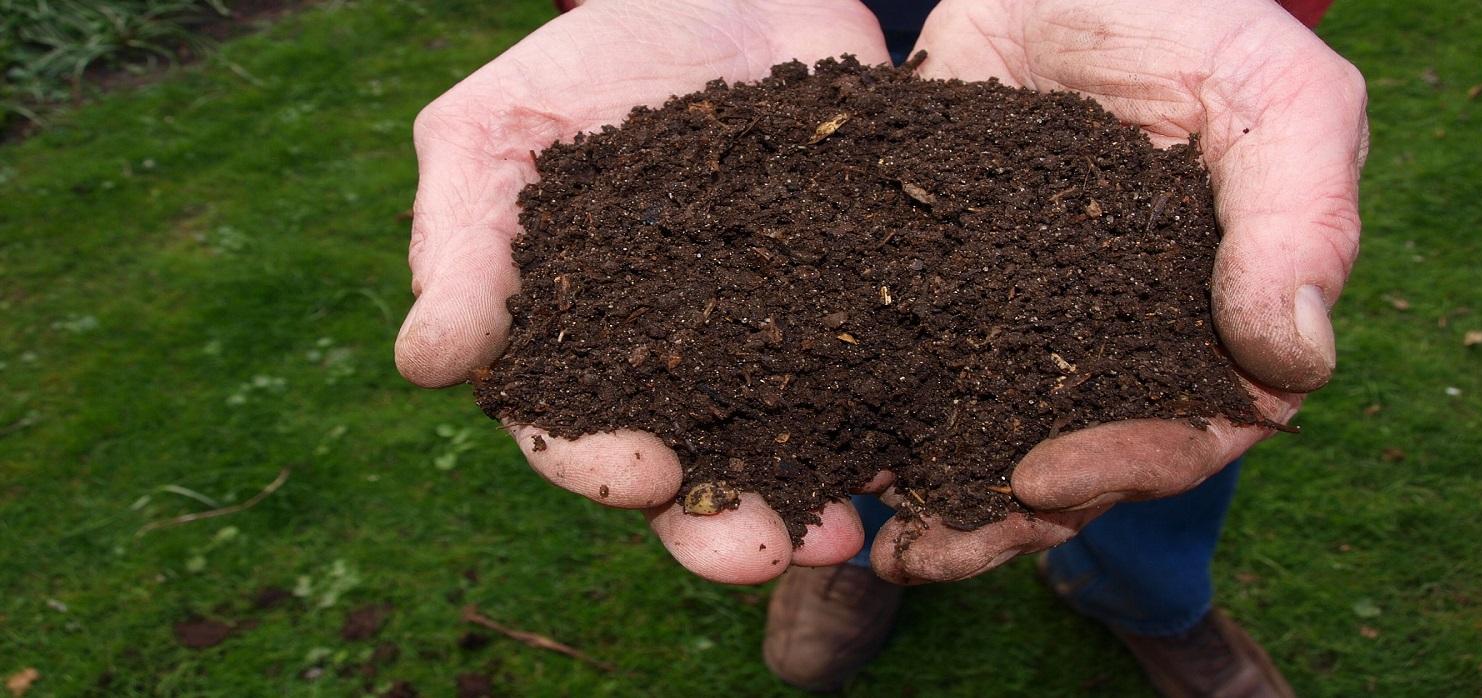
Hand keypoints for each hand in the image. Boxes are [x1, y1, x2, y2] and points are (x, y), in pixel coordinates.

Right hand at [395, 0, 889, 583]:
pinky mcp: (857, 299)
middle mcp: (677, 367)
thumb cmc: (580, 64)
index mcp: (578, 349)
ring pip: (790, 444)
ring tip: (846, 534)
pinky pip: (882, 371)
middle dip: (721, 524)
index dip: (599, 467)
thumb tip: (421, 364)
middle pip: (692, 472)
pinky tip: (920, 446)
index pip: (573, 434)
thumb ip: (461, 246)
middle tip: (764, 554)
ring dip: (813, 498)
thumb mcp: (491, 134)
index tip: (641, 477)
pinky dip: (897, 415)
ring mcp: (774, 338)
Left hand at [869, 0, 1367, 583]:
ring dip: (947, 502)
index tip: (1047, 475)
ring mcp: (1030, 317)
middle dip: (1011, 516)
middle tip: (932, 547)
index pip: (1190, 428)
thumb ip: (1298, 216)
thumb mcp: (1270, 91)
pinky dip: (883, 420)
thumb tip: (1293, 363)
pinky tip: (838, 458)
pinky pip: (918, 369)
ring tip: (883, 540)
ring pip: (995, 436)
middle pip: (1082, 461)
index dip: (1128, 467)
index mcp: (1212, 312)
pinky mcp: (947, 286)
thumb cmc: (1188, 12)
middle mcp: (1120, 335)